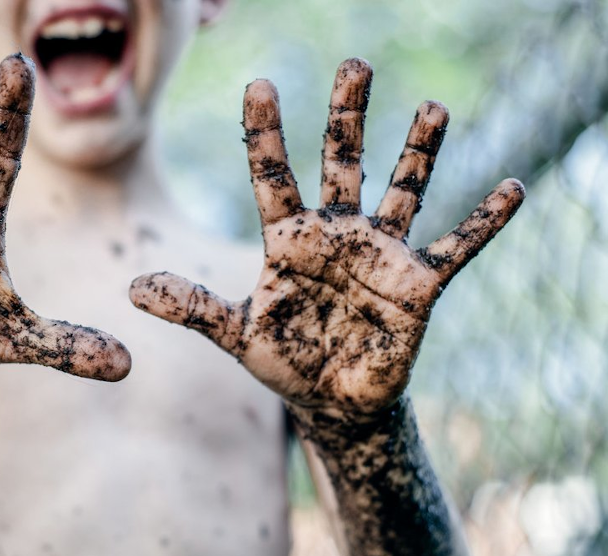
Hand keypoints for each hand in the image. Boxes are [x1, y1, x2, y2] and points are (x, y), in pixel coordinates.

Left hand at [130, 59, 522, 417]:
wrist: (332, 400)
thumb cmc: (284, 359)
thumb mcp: (234, 334)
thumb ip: (192, 306)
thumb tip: (133, 287)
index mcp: (289, 239)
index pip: (273, 175)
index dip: (265, 133)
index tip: (257, 83)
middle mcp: (336, 233)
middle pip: (343, 162)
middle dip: (347, 116)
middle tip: (354, 65)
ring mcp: (381, 253)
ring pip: (403, 190)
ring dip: (419, 151)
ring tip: (433, 105)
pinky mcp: (418, 285)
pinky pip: (457, 247)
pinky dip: (483, 222)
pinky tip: (513, 189)